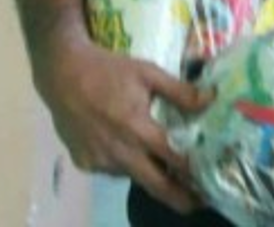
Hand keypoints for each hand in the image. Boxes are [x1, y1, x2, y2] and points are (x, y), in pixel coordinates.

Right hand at [35, 36, 211, 212]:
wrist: (62, 73)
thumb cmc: (108, 70)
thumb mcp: (148, 73)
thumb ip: (180, 91)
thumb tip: (211, 100)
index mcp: (137, 129)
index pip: (173, 159)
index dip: (194, 173)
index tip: (211, 183)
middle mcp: (118, 152)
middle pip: (154, 184)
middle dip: (178, 198)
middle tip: (198, 204)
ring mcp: (99, 160)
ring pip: (132, 175)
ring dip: (150, 174)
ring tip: (167, 167)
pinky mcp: (84, 162)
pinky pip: (113, 169)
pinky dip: (127, 163)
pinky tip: (132, 149)